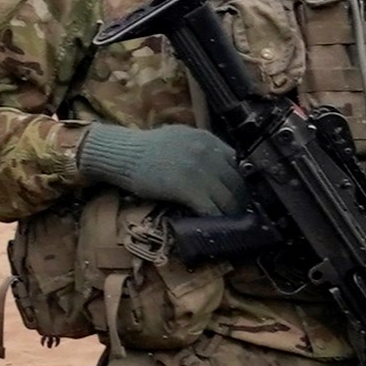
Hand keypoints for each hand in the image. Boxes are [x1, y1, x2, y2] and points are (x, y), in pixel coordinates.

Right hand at [78, 121, 244, 217]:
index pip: (240, 163)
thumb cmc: (147, 149)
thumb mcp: (181, 138)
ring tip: (228, 224)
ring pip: (229, 199)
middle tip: (236, 214)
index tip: (239, 195)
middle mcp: (208, 152)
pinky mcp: (188, 189)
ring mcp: (199, 170)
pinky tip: (213, 226)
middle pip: (238, 183)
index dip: (242, 183)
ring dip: (230, 214)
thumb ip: (202, 149)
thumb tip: (219, 167)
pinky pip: (211, 209)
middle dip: (240, 201)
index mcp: (208, 139)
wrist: (122, 154)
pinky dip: (215, 220)